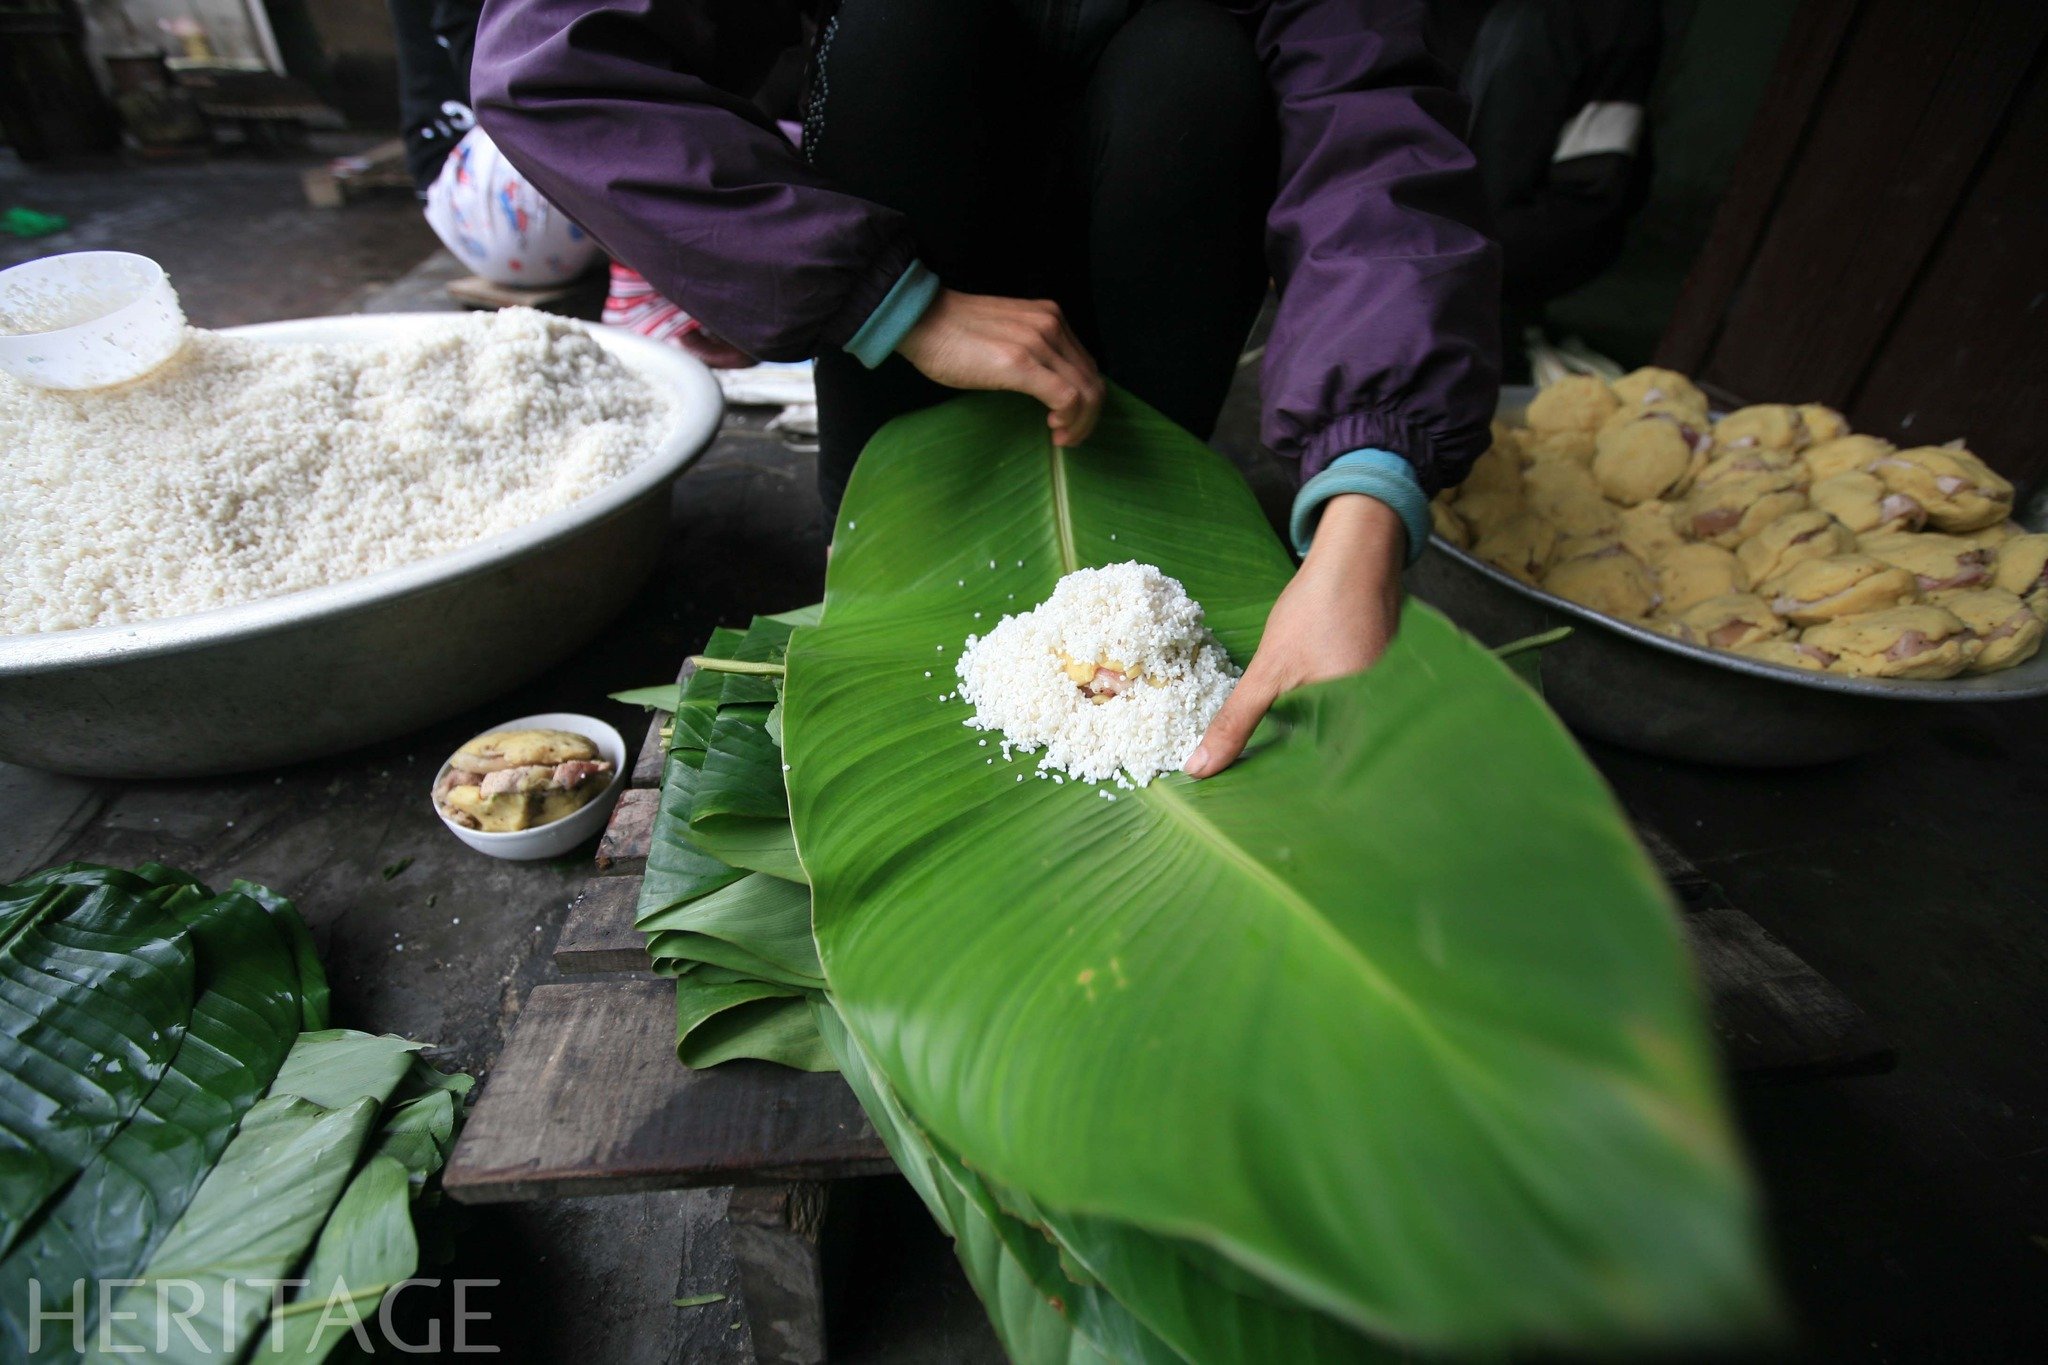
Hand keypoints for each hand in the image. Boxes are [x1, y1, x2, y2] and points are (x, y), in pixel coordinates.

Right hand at [897, 289, 1104, 446]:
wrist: (923, 321)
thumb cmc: (953, 335)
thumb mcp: (1007, 336)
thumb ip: (1032, 352)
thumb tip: (1046, 384)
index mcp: (1051, 317)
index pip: (1087, 365)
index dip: (1087, 399)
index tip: (1067, 421)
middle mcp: (1052, 325)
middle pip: (1093, 380)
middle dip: (1088, 417)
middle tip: (1069, 437)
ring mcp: (1039, 342)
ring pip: (1086, 391)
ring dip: (1080, 423)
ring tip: (1061, 437)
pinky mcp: (1022, 363)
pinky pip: (1066, 397)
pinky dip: (1069, 418)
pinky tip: (1053, 428)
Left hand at [1184, 494, 1405, 777]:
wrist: (1356, 555)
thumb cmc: (1318, 608)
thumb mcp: (1268, 670)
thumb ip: (1236, 722)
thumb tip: (1197, 768)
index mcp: (1359, 726)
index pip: (1325, 780)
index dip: (1292, 792)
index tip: (1260, 803)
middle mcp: (1381, 721)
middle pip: (1334, 762)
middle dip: (1298, 772)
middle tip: (1262, 788)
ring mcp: (1386, 701)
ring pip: (1340, 737)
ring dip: (1311, 744)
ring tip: (1279, 762)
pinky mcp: (1383, 685)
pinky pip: (1350, 713)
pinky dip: (1325, 716)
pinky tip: (1303, 717)